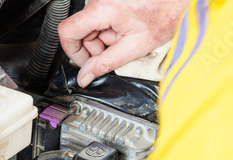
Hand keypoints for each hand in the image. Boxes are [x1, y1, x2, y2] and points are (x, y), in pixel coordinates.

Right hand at [58, 0, 187, 87]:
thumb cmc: (164, 15)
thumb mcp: (134, 47)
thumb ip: (105, 64)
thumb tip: (85, 77)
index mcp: (103, 9)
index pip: (67, 32)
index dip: (73, 51)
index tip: (84, 62)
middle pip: (80, 31)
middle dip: (95, 46)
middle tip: (116, 50)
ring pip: (91, 26)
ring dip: (105, 37)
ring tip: (126, 36)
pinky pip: (100, 17)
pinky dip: (110, 28)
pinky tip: (126, 28)